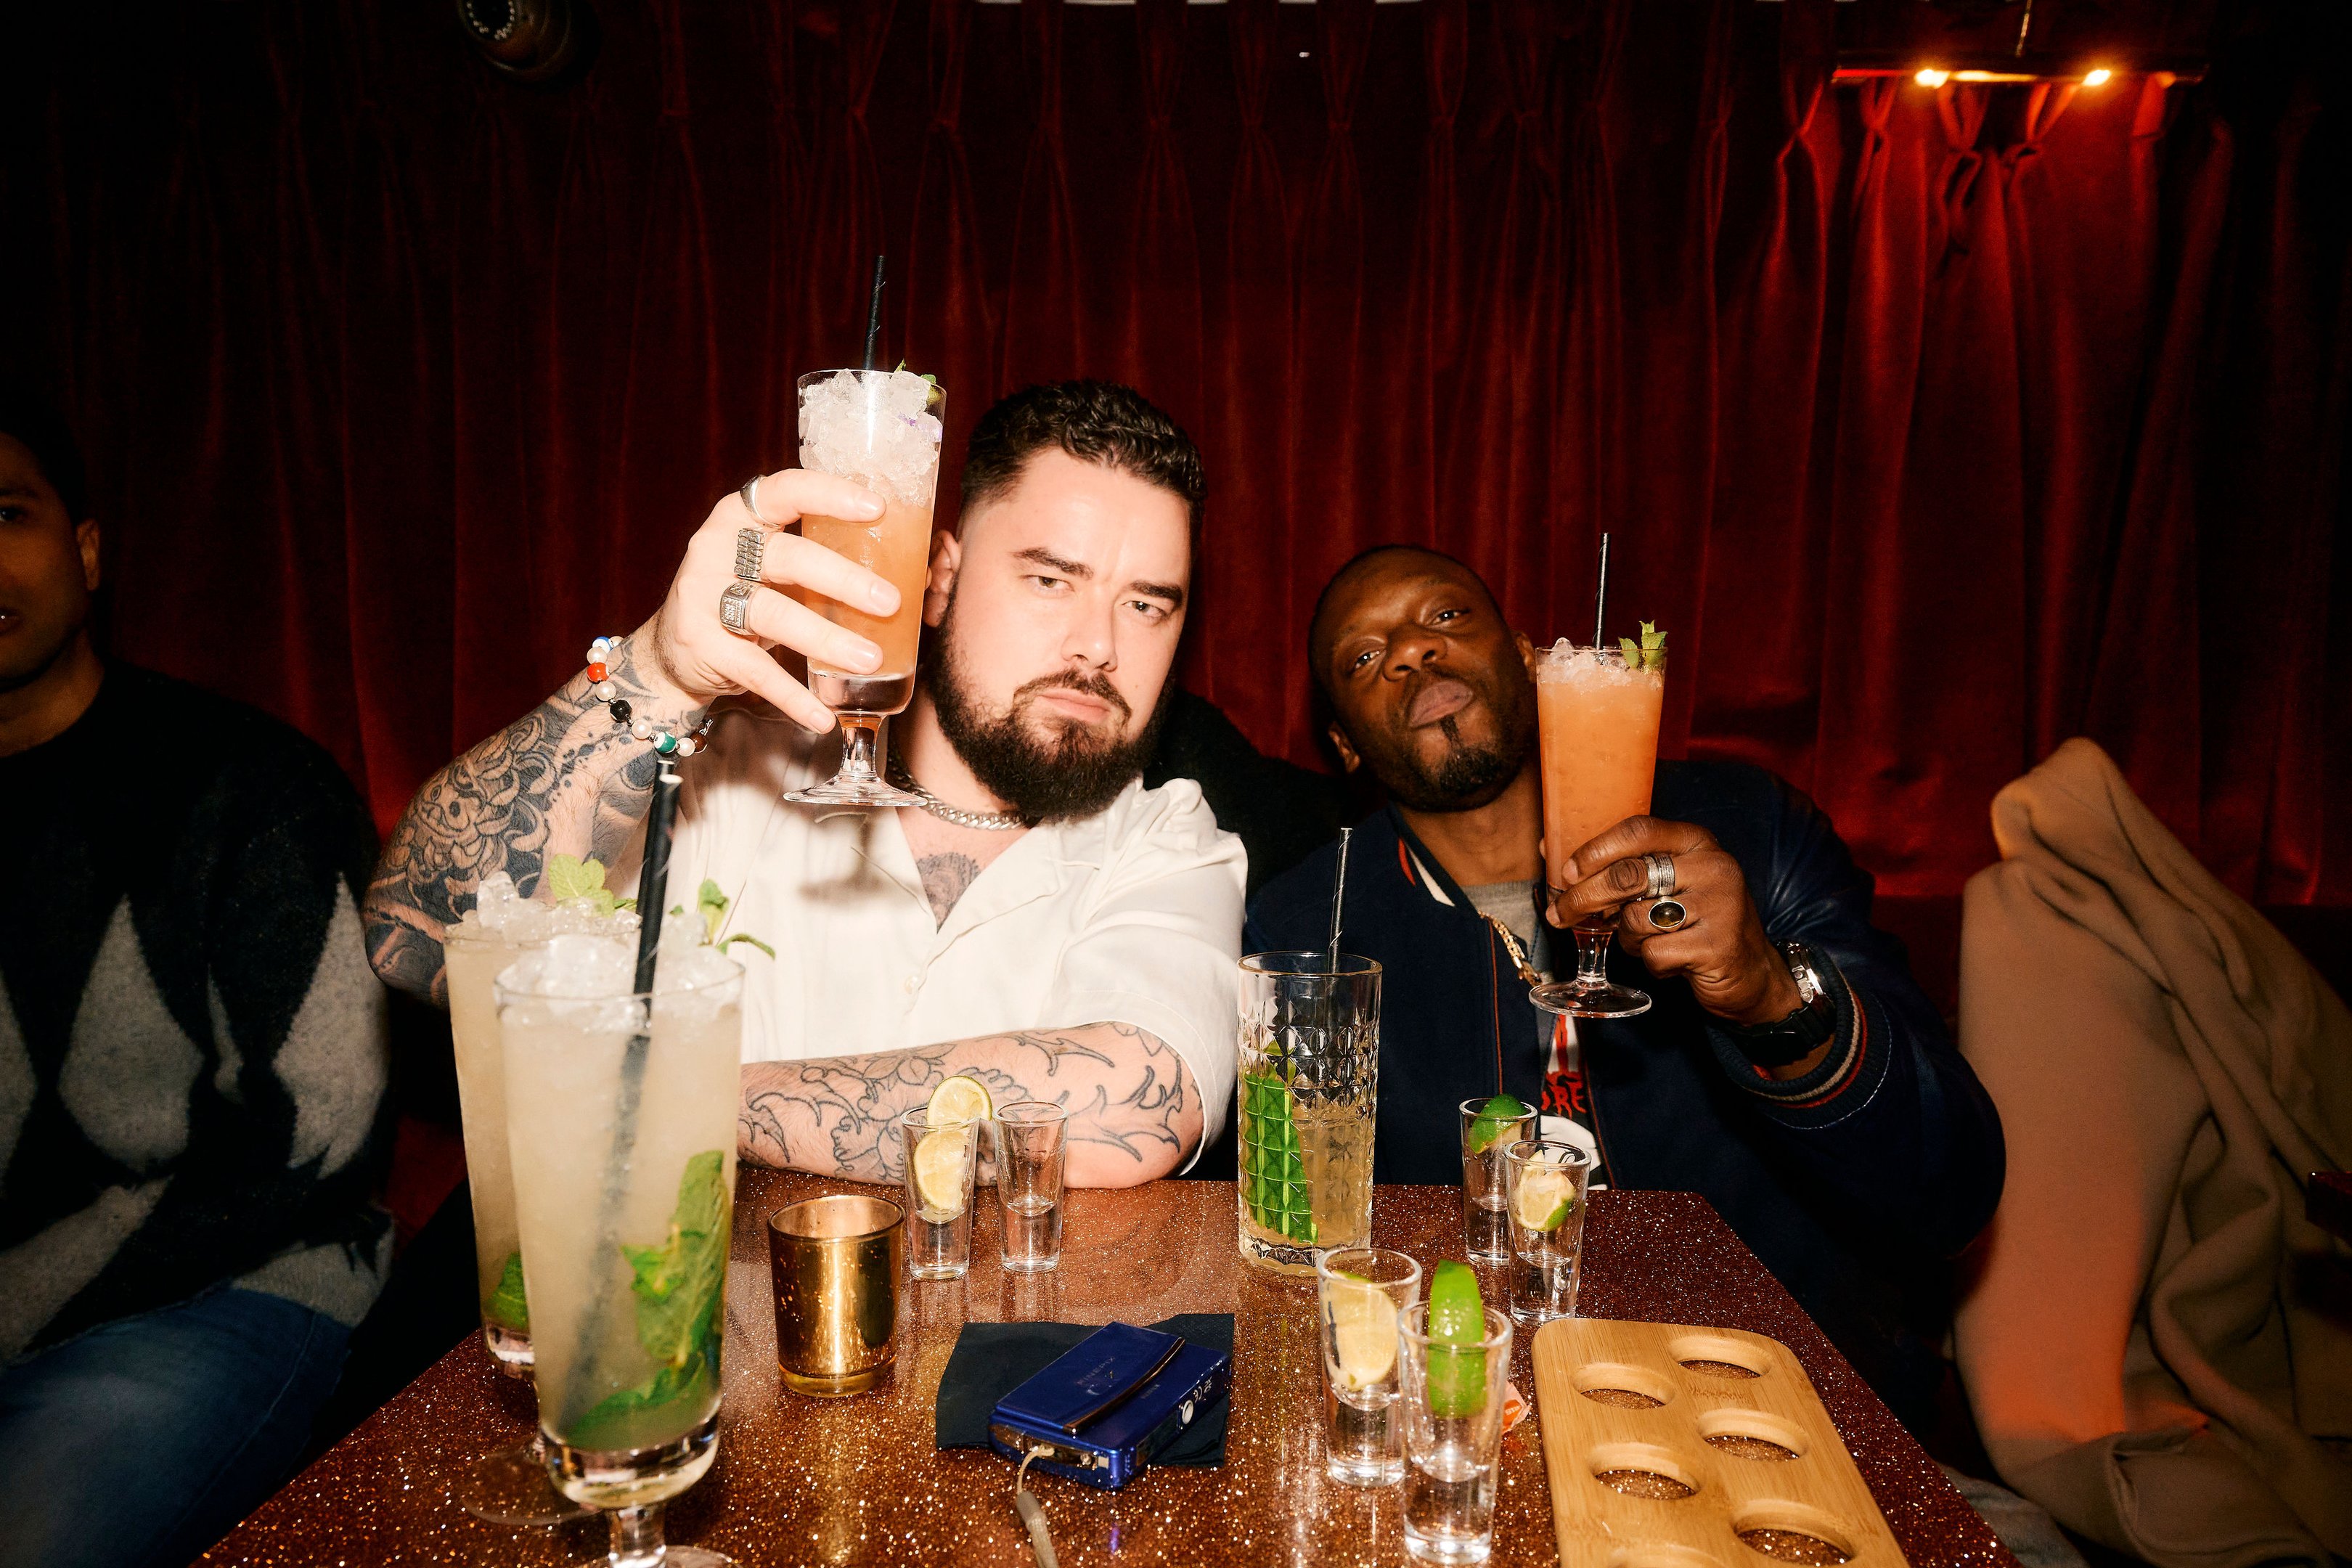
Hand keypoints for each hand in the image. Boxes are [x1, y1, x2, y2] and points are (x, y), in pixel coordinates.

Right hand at [633, 469, 901, 731]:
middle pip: (789, 557)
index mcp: (740, 516)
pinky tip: (823, 715)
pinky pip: (755, 671)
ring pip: (773, 614)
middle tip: (890, 602)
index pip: (785, 491)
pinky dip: (792, 695)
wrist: (672, 648)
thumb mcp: (771, 566)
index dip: (830, 494)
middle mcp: (717, 548)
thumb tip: (918, 576)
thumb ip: (821, 560)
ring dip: (826, 638)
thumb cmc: (743, 595)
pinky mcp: (700, 643)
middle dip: (844, 580)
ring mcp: (703, 595)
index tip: (877, 506)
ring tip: (869, 659)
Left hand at [1546, 817, 1802, 1029]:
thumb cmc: (1697, 922)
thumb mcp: (1668, 884)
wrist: (1751, 973)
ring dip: (1627, 938)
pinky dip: (1651, 962)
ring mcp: (1719, 905)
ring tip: (1649, 941)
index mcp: (1697, 842)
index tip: (1565, 872)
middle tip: (1558, 914)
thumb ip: (1623, 866)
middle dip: (1583, 897)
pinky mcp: (1717, 945)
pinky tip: (1673, 960)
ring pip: (1635, 919)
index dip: (1595, 850)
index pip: (1638, 830)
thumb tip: (1549, 852)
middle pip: (1628, 875)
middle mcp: (1712, 866)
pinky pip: (1654, 953)